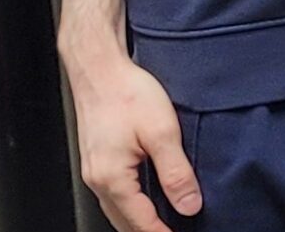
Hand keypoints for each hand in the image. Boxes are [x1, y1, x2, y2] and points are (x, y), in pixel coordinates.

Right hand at [57, 0, 199, 231]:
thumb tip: (190, 205)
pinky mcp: (98, 159)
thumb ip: (176, 172)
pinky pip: (114, 193)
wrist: (100, 69)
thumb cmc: (127, 94)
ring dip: (140, 219)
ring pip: (117, 209)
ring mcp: (95, 170)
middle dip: (149, 230)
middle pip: (125, 221)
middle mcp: (98, 180)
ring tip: (167, 221)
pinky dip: (131, 203)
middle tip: (177, 230)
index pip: (140, 222)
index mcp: (112, 178)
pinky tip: (149, 197)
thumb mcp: (162, 132)